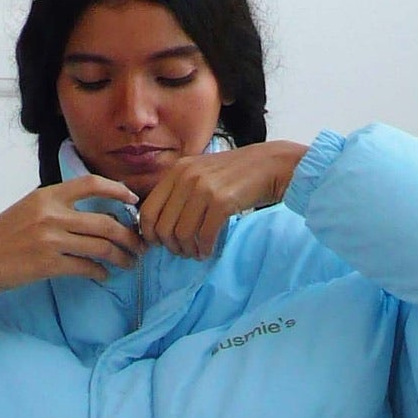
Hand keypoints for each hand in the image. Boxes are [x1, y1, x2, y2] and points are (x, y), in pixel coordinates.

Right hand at [0, 175, 147, 318]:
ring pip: (102, 246)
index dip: (118, 190)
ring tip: (130, 263)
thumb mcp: (26, 210)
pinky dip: (101, 272)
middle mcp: (51, 214)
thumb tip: (91, 216)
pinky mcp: (49, 264)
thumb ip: (55, 208)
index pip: (91, 183)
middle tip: (141, 245)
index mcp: (46, 195)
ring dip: (122, 257)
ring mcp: (50, 239)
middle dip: (130, 235)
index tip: (133, 200)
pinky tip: (104, 276)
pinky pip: (87, 267)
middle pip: (106, 222)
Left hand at [137, 140, 307, 259]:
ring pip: (182, 233)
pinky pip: (204, 234)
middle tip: (181, 251)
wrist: (269, 165)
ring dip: (188, 250)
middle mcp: (186, 177)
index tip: (158, 244)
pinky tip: (207, 251)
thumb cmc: (235, 174)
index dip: (149, 233)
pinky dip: (204, 248)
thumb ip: (179, 191)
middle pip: (163, 225)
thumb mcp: (200, 172)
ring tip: (196, 252)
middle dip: (170, 246)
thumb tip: (160, 224)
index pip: (148, 209)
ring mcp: (204, 188)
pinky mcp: (222, 201)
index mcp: (177, 170)